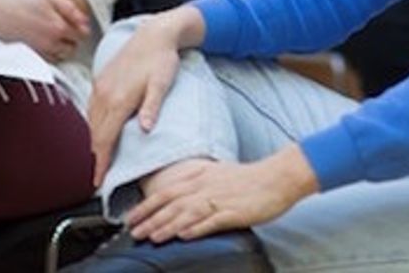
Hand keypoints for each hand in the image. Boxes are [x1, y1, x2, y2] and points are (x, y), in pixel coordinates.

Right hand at [0, 0, 88, 61]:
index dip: (81, 27)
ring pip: (60, 56)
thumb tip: (85, 21)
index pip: (82, 35)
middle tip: (65, 25)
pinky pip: (47, 59)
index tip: (75, 21)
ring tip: (53, 33)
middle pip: (73, 47)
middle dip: (72, 38)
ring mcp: (38, 51)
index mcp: (58, 28)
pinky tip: (43, 40)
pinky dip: (50, 53)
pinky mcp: (27, 54)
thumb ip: (70, 9)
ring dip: (62, 46)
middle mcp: (50, 44)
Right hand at [88, 8, 200, 185]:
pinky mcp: (100, 80)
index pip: (105, 139)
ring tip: (99, 158)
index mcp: (118, 99)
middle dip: (96, 156)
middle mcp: (104, 94)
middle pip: (95, 134)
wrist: (154, 34)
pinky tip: (99, 130)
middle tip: (99, 175)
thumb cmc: (162, 59)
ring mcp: (100, 87)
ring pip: (91, 122)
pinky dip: (94, 124)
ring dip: (94, 140)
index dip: (101, 162)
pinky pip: (91, 109)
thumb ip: (152, 106)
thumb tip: (145, 130)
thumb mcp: (162, 83)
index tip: (98, 180)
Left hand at [124, 147, 318, 242]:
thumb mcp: (218, 172)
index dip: (146, 205)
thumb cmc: (250, 178)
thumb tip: (179, 190)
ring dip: (167, 226)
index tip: (130, 218)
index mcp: (201, 177)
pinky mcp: (233, 212)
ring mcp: (219, 200)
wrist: (278, 177)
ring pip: (187, 213)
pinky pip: (211, 221)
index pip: (166, 192)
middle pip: (172, 204)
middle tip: (134, 232)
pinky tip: (184, 236)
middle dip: (150, 219)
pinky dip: (196, 228)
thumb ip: (198, 179)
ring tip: (152, 237)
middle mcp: (206, 187)